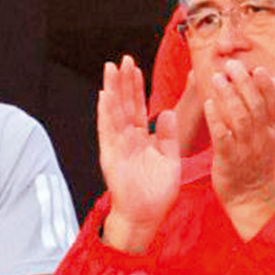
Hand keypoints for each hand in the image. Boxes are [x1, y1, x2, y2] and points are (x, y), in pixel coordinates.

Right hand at [97, 55, 180, 252]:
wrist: (146, 215)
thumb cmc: (157, 192)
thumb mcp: (170, 159)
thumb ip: (169, 136)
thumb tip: (169, 112)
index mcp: (142, 138)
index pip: (139, 107)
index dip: (137, 87)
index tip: (135, 68)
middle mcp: (127, 138)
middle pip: (125, 104)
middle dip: (123, 82)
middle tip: (123, 59)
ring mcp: (117, 145)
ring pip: (114, 112)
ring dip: (112, 90)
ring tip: (111, 69)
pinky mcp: (110, 155)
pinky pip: (107, 131)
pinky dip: (106, 113)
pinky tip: (104, 96)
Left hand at [204, 60, 274, 239]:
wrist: (251, 198)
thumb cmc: (258, 162)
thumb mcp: (272, 135)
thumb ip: (273, 107)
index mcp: (273, 131)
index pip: (273, 104)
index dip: (266, 85)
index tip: (257, 68)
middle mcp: (262, 139)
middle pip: (256, 106)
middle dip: (244, 83)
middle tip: (231, 65)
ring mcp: (246, 150)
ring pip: (240, 119)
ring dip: (228, 96)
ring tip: (216, 78)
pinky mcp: (229, 161)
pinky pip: (223, 138)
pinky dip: (216, 120)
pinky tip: (208, 105)